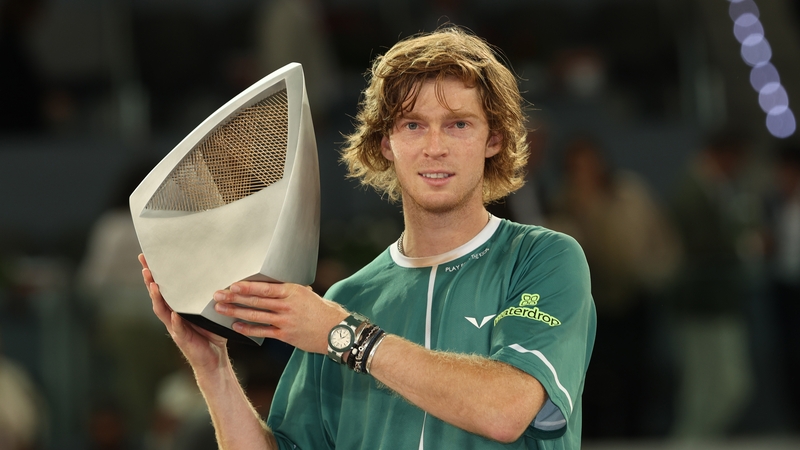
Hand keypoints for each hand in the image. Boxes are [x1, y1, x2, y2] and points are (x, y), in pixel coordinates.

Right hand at [139, 254, 228, 373]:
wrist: (214, 357)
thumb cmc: (212, 332)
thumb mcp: (210, 309)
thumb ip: (209, 295)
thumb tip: (220, 273)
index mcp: (178, 306)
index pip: (164, 287)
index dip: (155, 273)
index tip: (148, 257)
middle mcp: (172, 315)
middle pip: (157, 295)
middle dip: (150, 280)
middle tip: (145, 265)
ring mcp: (175, 327)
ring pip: (162, 310)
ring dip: (157, 297)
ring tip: (153, 284)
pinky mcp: (182, 339)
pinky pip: (178, 328)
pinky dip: (175, 321)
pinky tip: (174, 314)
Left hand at [212, 281, 348, 354]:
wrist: (338, 332)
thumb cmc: (327, 312)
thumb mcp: (310, 295)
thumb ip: (294, 292)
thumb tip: (282, 288)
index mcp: (293, 291)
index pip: (265, 288)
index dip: (247, 287)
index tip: (232, 285)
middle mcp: (287, 305)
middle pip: (256, 301)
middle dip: (234, 298)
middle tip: (217, 295)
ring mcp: (285, 321)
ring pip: (256, 316)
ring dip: (236, 312)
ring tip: (220, 309)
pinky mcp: (285, 335)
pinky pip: (263, 331)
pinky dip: (248, 329)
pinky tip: (235, 327)